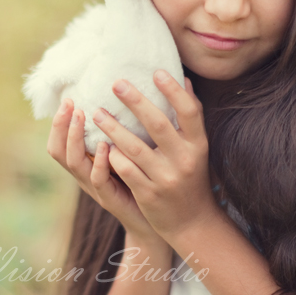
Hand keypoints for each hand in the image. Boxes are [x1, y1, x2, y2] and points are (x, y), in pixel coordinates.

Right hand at [46, 97, 163, 243]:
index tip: (68, 98)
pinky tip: (105, 146)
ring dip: (75, 137)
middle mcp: (85, 176)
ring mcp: (96, 188)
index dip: (59, 122)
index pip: (60, 142)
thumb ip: (122, 132)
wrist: (155, 221)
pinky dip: (99, 162)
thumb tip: (128, 95)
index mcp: (86, 164)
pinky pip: (98, 180)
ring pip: (74, 163)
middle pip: (58, 151)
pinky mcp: (111, 199)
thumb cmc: (143, 181)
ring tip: (82, 116)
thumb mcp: (127, 154)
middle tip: (70, 103)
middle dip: (61, 125)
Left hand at [90, 70, 217, 242]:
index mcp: (198, 145)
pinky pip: (126, 171)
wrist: (192, 222)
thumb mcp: (196, 149)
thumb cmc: (191, 177)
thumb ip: (190, 118)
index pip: (190, 111)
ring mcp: (166, 178)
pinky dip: (113, 157)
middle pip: (158, 125)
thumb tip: (185, 81)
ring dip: (113, 128)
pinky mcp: (149, 194)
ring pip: (135, 148)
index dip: (174, 91)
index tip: (157, 72)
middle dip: (136, 102)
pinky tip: (101, 145)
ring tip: (97, 113)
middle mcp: (184, 160)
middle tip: (117, 84)